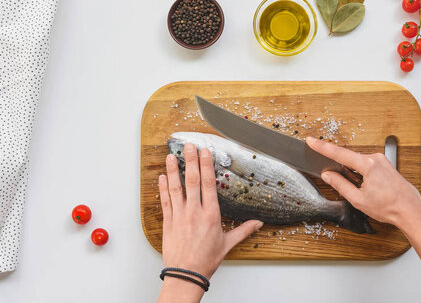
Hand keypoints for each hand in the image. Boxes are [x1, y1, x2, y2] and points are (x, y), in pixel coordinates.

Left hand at [157, 144, 262, 300]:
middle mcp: (194, 212)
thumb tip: (258, 223)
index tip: (205, 152)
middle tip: (189, 146)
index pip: (208, 184)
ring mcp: (179, 216)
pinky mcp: (168, 222)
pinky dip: (163, 188)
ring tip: (171, 156)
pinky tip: (162, 177)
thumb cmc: (206, 261)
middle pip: (192, 181)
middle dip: (190, 161)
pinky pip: (165, 201)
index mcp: (211, 215)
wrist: (186, 274)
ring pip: (176, 188)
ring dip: (173, 170)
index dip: (206, 166)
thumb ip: (243, 230)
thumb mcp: (228, 244)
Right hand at [306, 137, 420, 229]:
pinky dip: (361, 174)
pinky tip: (367, 188)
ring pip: (358, 163)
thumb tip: (328, 175)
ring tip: (362, 192)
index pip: (339, 153)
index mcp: (368, 164)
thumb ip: (340, 184)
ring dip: (353, 174)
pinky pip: (366, 165)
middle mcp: (376, 158)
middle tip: (338, 182)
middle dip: (340, 169)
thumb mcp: (358, 199)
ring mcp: (382, 161)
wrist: (410, 211)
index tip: (311, 140)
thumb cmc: (389, 207)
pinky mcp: (385, 165)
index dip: (322, 147)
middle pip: (348, 159)